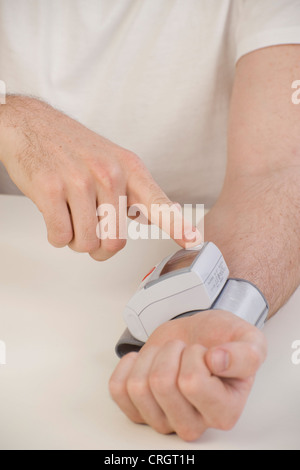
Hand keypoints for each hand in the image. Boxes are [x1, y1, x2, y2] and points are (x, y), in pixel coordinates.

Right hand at [0, 96, 200, 259]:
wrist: (32, 124)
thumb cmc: (74, 148)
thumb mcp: (113, 161)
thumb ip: (135, 193)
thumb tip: (158, 218)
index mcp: (129, 169)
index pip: (158, 202)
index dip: (177, 225)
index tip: (194, 241)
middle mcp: (109, 174)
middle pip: (116, 240)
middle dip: (100, 246)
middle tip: (90, 230)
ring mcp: (79, 181)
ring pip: (86, 243)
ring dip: (76, 240)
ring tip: (70, 216)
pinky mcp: (50, 189)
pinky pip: (60, 237)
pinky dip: (57, 236)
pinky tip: (55, 216)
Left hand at [109, 310, 266, 440]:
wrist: (200, 336)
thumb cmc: (222, 341)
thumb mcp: (249, 340)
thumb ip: (247, 354)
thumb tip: (219, 361)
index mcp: (224, 412)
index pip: (191, 383)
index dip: (194, 355)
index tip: (206, 352)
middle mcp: (193, 424)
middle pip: (161, 384)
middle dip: (171, 352)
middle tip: (185, 350)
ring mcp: (162, 421)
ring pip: (137, 386)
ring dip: (152, 356)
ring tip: (169, 354)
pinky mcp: (139, 411)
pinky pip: (117, 389)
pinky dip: (130, 364)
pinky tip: (148, 360)